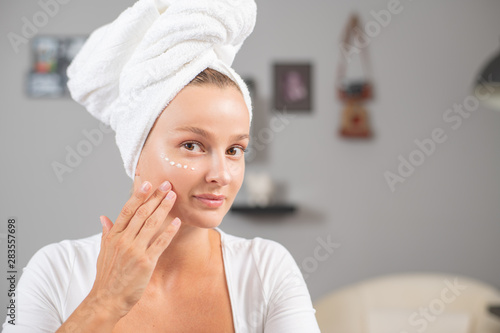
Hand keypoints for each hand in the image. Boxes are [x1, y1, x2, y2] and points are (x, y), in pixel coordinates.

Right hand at [90, 180, 180, 320]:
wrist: (107, 299)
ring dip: (164, 208)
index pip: (127, 210)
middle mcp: (124, 240)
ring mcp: (135, 250)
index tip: (147, 184)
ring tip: (173, 197)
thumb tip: (104, 217)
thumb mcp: (103, 251)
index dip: (138, 196)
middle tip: (166, 185)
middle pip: (141, 213)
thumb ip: (107, 232)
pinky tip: (177, 222)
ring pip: (151, 224)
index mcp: (113, 236)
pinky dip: (169, 232)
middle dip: (155, 197)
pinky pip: (160, 243)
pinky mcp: (146, 262)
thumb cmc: (107, 276)